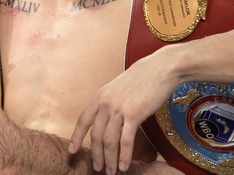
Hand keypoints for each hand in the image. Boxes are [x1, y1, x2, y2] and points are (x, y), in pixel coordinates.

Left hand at [69, 48, 180, 174]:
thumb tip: (108, 118)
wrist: (161, 68)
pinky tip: (123, 165)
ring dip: (109, 159)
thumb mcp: (118, 88)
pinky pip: (125, 140)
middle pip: (95, 135)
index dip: (76, 138)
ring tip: (111, 171)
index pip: (83, 121)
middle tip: (97, 168)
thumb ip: (111, 102)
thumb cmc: (143, 77)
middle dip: (96, 155)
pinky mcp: (134, 114)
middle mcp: (105, 103)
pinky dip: (123, 156)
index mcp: (100, 96)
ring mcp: (118, 109)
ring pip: (109, 141)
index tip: (72, 151)